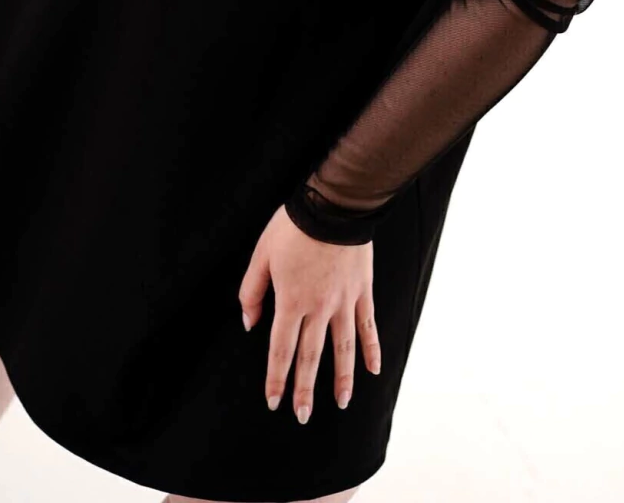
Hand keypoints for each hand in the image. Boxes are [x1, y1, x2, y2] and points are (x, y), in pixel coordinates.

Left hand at [239, 204, 380, 423]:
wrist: (334, 206)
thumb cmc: (293, 228)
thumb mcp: (262, 254)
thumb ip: (252, 291)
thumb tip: (250, 323)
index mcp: (291, 301)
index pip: (281, 349)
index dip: (277, 378)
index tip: (274, 402)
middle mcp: (319, 308)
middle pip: (310, 356)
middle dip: (304, 389)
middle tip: (302, 416)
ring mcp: (344, 302)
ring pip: (343, 348)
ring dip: (341, 378)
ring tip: (340, 403)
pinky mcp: (362, 291)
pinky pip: (368, 325)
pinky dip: (372, 349)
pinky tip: (373, 370)